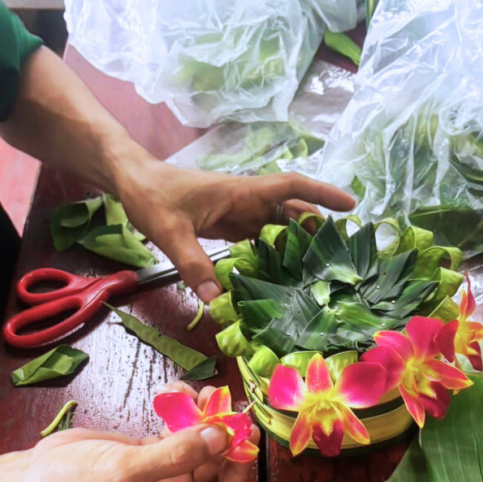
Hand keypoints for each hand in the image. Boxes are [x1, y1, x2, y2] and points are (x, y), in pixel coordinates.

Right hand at [23, 387, 257, 481]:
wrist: (31, 478)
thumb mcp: (128, 471)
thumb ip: (178, 454)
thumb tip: (223, 435)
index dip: (238, 468)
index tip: (244, 433)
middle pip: (216, 469)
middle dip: (222, 435)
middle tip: (226, 402)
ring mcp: (163, 479)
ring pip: (199, 446)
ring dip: (203, 418)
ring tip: (202, 390)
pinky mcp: (150, 455)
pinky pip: (178, 433)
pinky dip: (181, 413)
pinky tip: (177, 391)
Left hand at [117, 160, 355, 302]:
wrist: (131, 181)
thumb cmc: (151, 196)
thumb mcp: (170, 232)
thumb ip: (193, 264)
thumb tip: (218, 301)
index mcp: (240, 192)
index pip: (291, 187)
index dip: (322, 194)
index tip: (351, 205)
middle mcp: (245, 200)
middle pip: (292, 210)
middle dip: (317, 227)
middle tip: (338, 256)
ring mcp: (238, 212)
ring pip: (278, 225)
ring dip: (297, 242)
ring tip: (316, 270)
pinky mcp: (227, 224)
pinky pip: (259, 236)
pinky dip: (273, 252)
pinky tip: (279, 274)